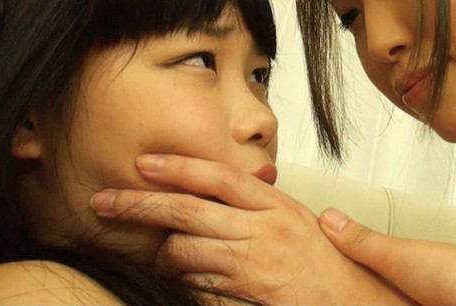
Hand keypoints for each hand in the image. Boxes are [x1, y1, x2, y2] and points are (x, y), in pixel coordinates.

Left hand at [90, 154, 412, 304]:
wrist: (351, 299)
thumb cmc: (325, 260)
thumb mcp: (294, 220)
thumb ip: (258, 203)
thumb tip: (214, 190)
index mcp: (275, 204)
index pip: (219, 177)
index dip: (178, 167)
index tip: (143, 163)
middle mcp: (262, 229)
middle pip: (188, 210)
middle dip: (139, 205)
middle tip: (104, 202)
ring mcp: (253, 263)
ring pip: (186, 251)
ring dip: (163, 254)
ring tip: (160, 256)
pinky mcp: (247, 292)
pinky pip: (199, 284)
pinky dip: (185, 279)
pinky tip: (185, 277)